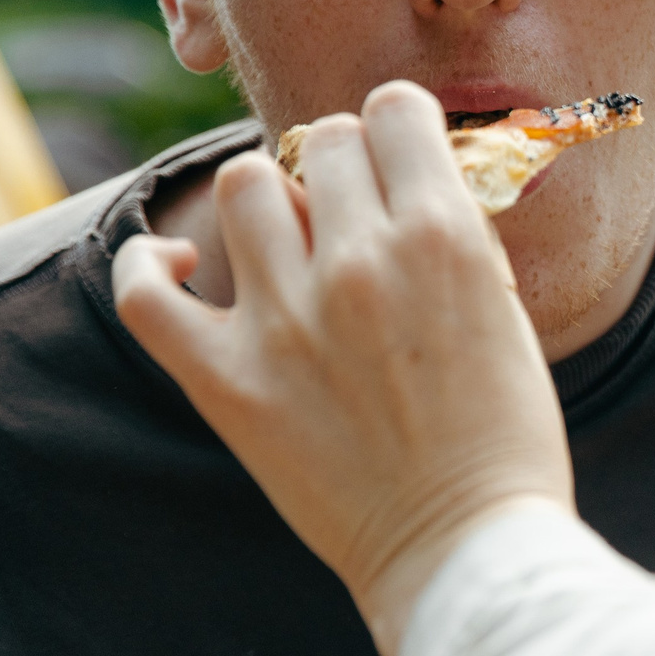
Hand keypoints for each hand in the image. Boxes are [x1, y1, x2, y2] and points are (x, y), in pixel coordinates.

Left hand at [114, 80, 577, 655]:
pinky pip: (147, 292)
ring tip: (289, 244)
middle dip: (341, 166)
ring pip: (243, 187)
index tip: (398, 162)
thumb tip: (412, 184)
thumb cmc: (505, 435)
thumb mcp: (507, 309)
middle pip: (321, 141)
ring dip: (270, 203)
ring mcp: (284, 319)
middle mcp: (360, 260)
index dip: (396, 131)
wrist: (464, 545)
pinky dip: (152, 267)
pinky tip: (184, 268)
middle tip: (352, 213)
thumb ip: (455, 237)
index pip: (393, 110)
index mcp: (442, 236)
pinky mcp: (226, 379)